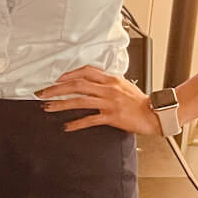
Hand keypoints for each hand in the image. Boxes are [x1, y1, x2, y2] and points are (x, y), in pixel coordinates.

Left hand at [37, 66, 160, 134]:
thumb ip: (107, 82)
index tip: (55, 79)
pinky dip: (77, 123)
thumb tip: (91, 81)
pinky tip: (66, 126)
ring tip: (48, 107)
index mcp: (111, 79)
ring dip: (61, 104)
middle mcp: (109, 89)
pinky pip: (90, 119)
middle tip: (43, 92)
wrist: (154, 114)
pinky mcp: (112, 117)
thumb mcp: (123, 85)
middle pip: (78, 85)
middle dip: (57, 88)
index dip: (68, 74)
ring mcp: (110, 103)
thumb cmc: (139, 102)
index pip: (85, 71)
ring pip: (80, 101)